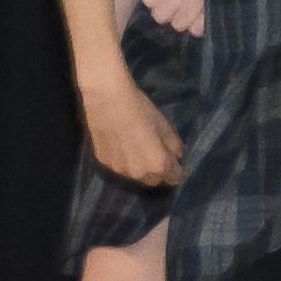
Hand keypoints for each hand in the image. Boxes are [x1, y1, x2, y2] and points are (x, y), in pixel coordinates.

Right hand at [81, 70, 182, 189]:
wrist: (107, 100)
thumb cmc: (140, 109)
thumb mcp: (164, 125)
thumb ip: (174, 145)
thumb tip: (176, 156)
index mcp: (157, 165)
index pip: (173, 178)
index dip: (176, 169)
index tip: (174, 161)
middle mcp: (139, 174)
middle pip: (154, 180)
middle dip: (158, 172)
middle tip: (156, 154)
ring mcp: (119, 171)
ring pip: (135, 176)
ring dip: (140, 168)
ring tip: (137, 150)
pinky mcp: (104, 164)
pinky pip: (119, 168)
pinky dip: (123, 161)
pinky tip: (121, 145)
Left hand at [138, 0, 209, 35]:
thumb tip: (151, 5)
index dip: (155, 2)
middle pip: (160, 15)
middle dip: (169, 13)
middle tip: (179, 7)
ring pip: (178, 24)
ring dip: (185, 21)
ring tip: (193, 10)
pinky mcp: (214, 10)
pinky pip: (196, 29)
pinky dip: (199, 26)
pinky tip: (203, 15)